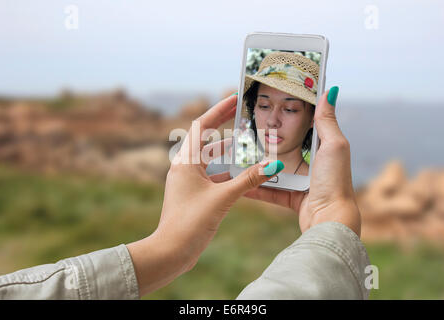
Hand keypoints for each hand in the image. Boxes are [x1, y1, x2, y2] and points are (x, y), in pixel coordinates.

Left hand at [127, 94, 284, 296]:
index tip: (235, 98)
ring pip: (210, 158)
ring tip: (247, 141)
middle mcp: (184, 167)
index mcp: (185, 161)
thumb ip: (249, 180)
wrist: (171, 251)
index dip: (219, 110)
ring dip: (228, 150)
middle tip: (243, 114)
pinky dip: (227, 171)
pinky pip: (213, 175)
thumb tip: (273, 166)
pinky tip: (243, 172)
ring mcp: (188, 181)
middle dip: (225, 127)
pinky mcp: (194, 194)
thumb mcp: (223, 198)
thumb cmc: (190, 222)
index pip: (202, 125)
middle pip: (206, 139)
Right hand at [238, 87, 360, 236]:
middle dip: (265, 141)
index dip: (289, 116)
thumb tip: (329, 90)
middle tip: (245, 130)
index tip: (271, 105)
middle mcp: (312, 164)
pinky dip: (255, 188)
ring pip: (273, 170)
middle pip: (284, 149)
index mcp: (323, 148)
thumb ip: (326, 120)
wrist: (329, 219)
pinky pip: (269, 191)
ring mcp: (301, 182)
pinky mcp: (291, 198)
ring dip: (256, 165)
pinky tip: (239, 182)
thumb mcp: (333, 145)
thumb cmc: (334, 180)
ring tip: (238, 156)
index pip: (303, 127)